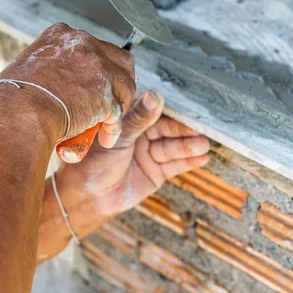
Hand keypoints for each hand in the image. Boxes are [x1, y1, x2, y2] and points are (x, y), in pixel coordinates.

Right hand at [0, 23, 135, 145]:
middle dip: (120, 81)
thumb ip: (50, 64)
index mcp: (65, 35)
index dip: (101, 67)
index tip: (96, 81)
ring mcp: (99, 68)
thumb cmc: (14, 97)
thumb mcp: (29, 64)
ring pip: (126, 86)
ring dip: (119, 106)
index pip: (96, 46)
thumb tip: (54, 77)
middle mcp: (86, 45)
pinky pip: (118, 113)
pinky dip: (114, 127)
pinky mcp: (106, 94)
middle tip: (115, 99)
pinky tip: (106, 137)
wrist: (19, 113)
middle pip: (120, 61)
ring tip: (109, 122)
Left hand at [37, 89, 209, 258]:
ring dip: (189, 146)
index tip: (190, 111)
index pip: (156, 113)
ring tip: (204, 145)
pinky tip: (203, 157)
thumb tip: (156, 94)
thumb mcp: (118, 137)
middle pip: (168, 130)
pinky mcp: (157, 172)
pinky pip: (175, 165)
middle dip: (185, 131)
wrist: (88, 197)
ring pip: (173, 147)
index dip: (173, 112)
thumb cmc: (93, 162)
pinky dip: (189, 161)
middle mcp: (142, 135)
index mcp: (130, 120)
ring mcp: (150, 153)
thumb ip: (139, 118)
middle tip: (201, 130)